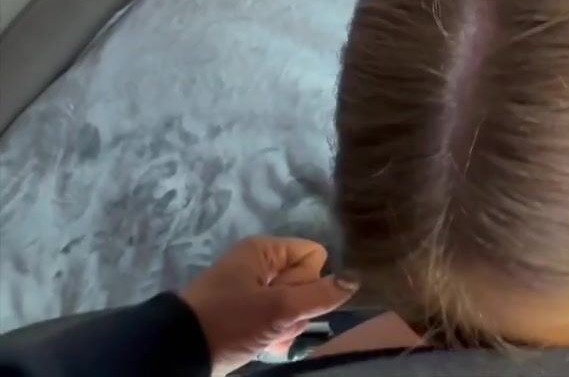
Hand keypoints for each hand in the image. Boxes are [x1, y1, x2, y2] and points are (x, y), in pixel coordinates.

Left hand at [179, 236, 357, 375]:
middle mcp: (258, 264)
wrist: (177, 353)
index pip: (314, 256)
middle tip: (275, 321)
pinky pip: (275, 318)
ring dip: (286, 325)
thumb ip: (320, 295)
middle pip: (304, 282)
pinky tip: (262, 343)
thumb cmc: (228, 321)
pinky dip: (273, 332)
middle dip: (297, 308)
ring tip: (266, 336)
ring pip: (292, 304)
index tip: (286, 299)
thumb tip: (355, 279)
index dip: (308, 281)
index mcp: (264, 251)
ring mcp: (250, 289)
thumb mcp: (278, 309)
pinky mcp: (243, 312)